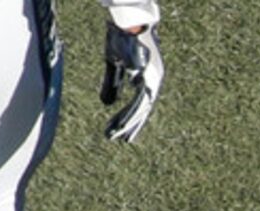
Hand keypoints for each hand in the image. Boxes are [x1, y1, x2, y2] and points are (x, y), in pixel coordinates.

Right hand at [102, 24, 162, 143]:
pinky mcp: (148, 76)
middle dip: (132, 125)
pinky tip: (124, 123)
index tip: (124, 131)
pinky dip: (130, 112)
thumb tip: (107, 104)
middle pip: (143, 109)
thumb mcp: (114, 63)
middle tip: (124, 141)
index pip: (140, 103)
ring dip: (129, 123)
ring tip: (120, 136)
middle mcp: (153, 80)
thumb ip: (111, 84)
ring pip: (141, 108)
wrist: (128, 20)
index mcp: (147, 78)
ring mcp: (153, 78)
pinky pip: (139, 100)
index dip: (132, 118)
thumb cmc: (122, 36)